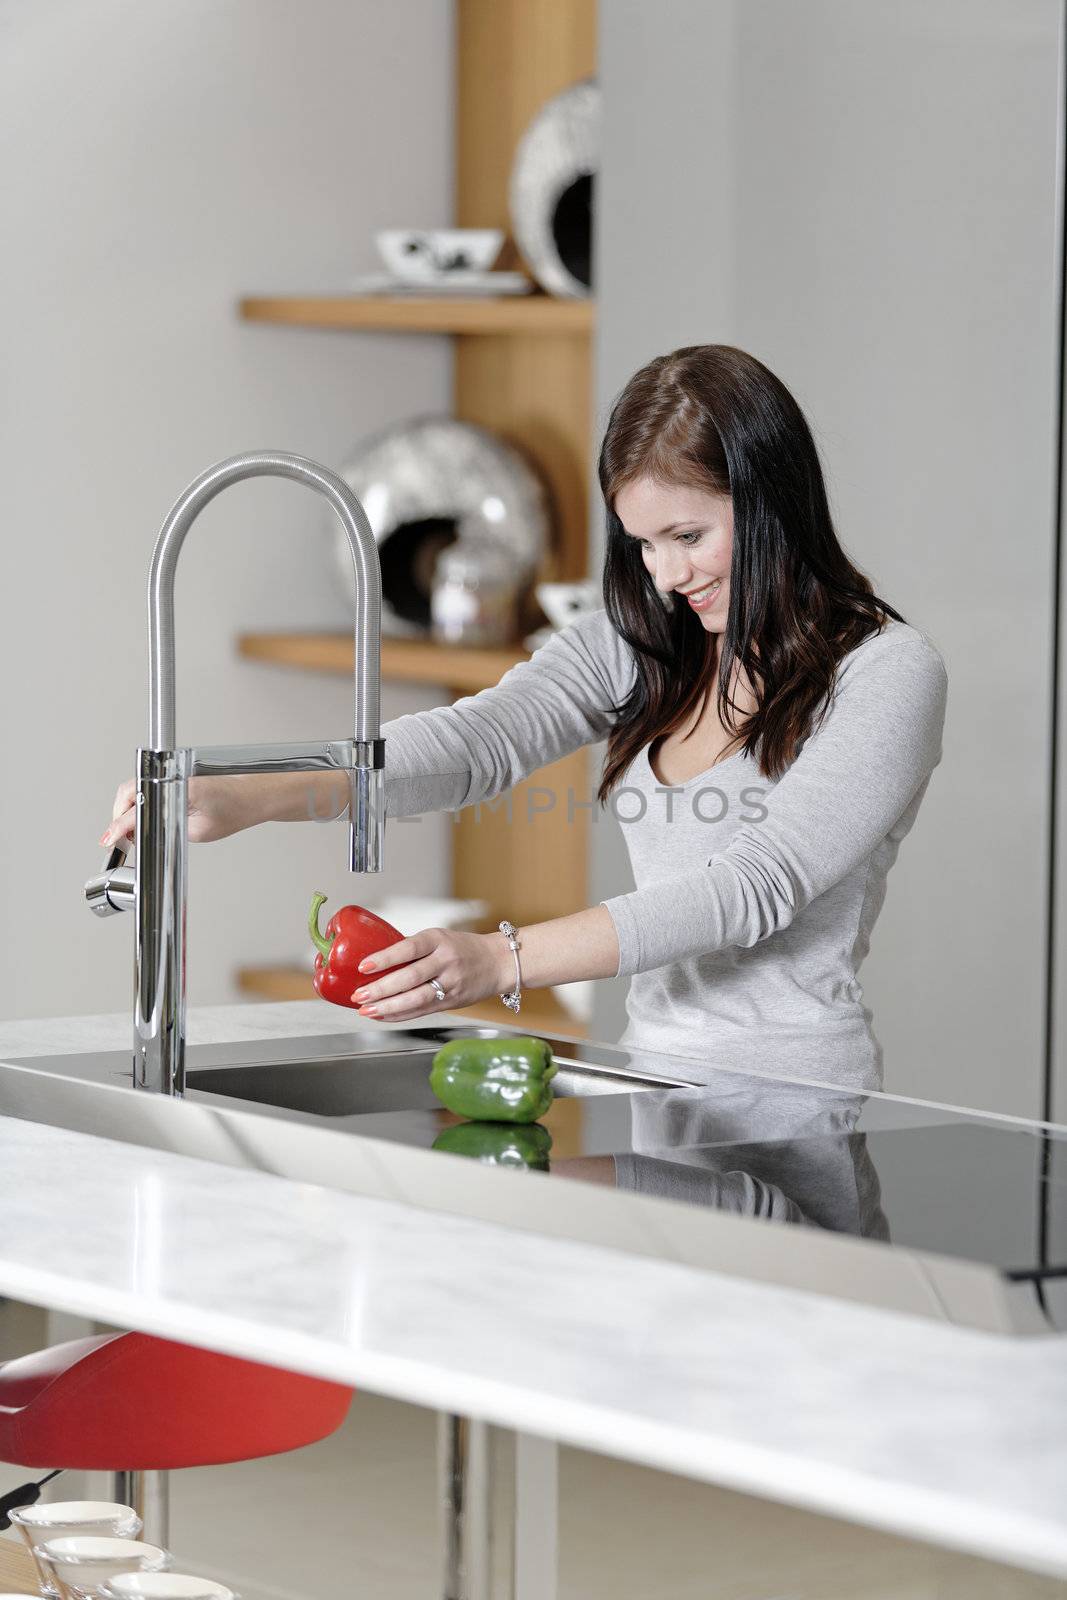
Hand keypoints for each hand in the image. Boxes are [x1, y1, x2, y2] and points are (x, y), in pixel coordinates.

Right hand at [99, 775, 267, 849]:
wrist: (252, 796)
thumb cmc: (234, 810)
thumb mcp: (198, 831)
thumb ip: (164, 830)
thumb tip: (138, 834)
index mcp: (178, 787)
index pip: (139, 808)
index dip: (120, 826)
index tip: (109, 838)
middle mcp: (172, 775)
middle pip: (128, 792)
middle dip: (120, 816)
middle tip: (119, 838)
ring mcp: (172, 773)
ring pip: (135, 788)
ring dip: (129, 809)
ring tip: (131, 832)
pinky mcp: (174, 776)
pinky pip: (147, 787)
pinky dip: (140, 802)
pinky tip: (143, 819)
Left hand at [350, 927, 511, 1022]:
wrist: (499, 962)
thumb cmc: (463, 948)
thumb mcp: (440, 938)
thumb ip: (414, 950)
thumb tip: (377, 961)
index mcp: (439, 940)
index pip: (408, 948)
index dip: (385, 958)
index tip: (363, 966)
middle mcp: (446, 960)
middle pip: (410, 977)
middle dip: (381, 989)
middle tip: (359, 995)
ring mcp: (451, 982)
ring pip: (416, 998)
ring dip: (388, 1007)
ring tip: (366, 1010)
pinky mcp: (453, 1001)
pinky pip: (423, 1010)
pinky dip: (400, 1015)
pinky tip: (384, 1016)